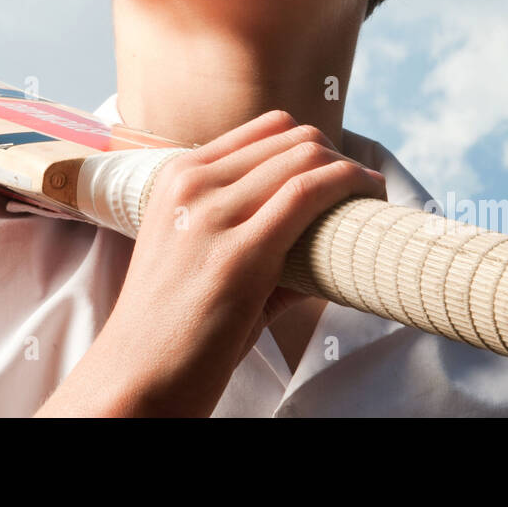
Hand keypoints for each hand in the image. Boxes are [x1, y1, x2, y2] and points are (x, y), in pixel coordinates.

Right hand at [34, 110, 386, 416]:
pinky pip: (307, 194)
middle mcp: (191, 184)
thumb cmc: (171, 329)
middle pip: (292, 137)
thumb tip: (320, 237)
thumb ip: (250, 234)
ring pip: (305, 157)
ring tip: (373, 197)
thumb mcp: (197, 255)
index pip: (267, 128)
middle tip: (364, 188)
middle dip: (339, 156)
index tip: (341, 170)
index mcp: (178, 177)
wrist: (135, 378)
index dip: (316, 143)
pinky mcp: (238, 255)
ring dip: (352, 172)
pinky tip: (369, 202)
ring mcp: (211, 215)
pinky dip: (348, 188)